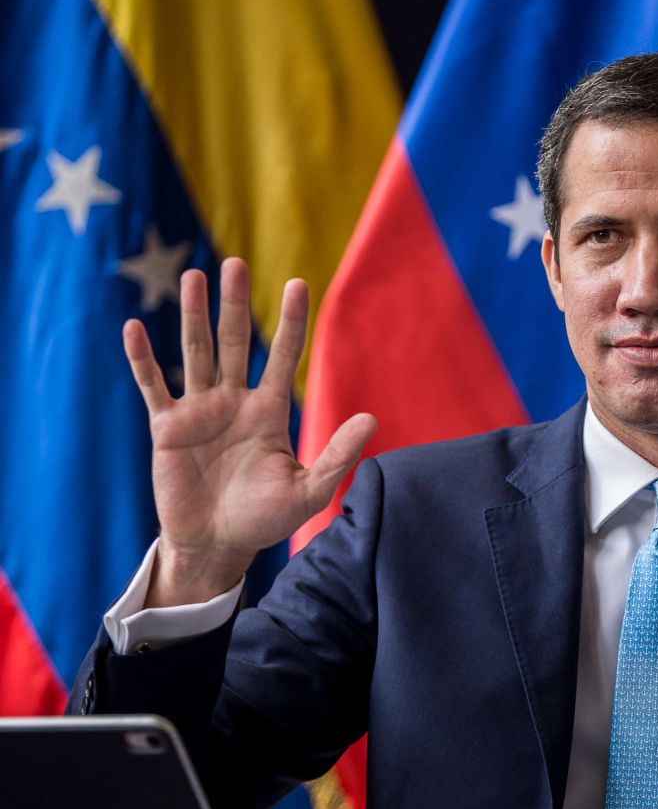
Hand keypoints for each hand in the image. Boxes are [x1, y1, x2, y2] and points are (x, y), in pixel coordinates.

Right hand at [123, 258, 375, 605]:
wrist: (217, 545)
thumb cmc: (264, 519)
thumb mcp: (309, 490)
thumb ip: (338, 455)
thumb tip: (372, 419)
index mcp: (268, 411)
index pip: (282, 356)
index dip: (291, 321)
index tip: (297, 283)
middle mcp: (234, 402)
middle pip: (235, 342)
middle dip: (234, 304)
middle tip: (234, 264)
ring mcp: (199, 411)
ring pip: (196, 352)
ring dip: (193, 316)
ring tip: (194, 276)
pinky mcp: (167, 428)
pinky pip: (153, 386)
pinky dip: (143, 359)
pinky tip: (134, 327)